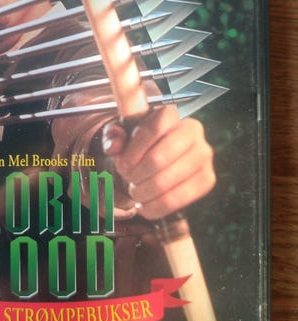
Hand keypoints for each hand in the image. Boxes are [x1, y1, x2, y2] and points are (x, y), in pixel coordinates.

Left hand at [102, 105, 215, 220]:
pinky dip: (155, 207)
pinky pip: (178, 199)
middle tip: (128, 180)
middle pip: (158, 158)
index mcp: (170, 113)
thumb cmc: (138, 145)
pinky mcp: (207, 178)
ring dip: (143, 192)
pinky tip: (145, 206)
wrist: (158, 160)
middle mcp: (192, 130)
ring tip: (135, 192)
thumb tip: (114, 145)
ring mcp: (203, 155)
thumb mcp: (121, 135)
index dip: (132, 152)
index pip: (152, 130)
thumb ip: (113, 136)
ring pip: (166, 181)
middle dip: (136, 175)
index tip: (121, 166)